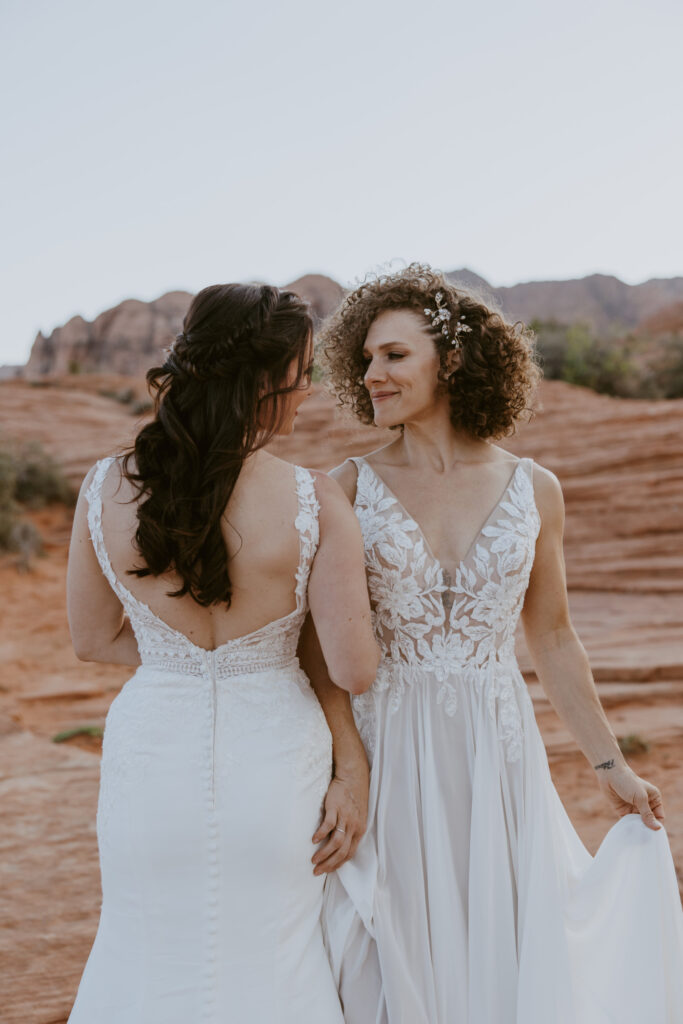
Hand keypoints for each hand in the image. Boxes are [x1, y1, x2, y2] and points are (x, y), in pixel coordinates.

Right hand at [311, 756, 368, 875]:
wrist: (353, 777)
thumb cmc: (353, 797)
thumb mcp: (357, 816)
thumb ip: (351, 830)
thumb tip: (340, 845)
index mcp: (359, 830)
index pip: (349, 854)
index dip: (338, 864)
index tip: (327, 870)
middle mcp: (354, 826)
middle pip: (342, 852)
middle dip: (329, 864)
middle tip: (317, 871)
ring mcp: (345, 817)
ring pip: (336, 842)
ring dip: (324, 854)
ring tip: (313, 860)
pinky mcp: (336, 808)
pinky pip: (328, 825)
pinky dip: (321, 835)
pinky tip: (313, 840)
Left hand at [595, 762, 664, 830]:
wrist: (609, 775)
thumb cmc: (628, 782)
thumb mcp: (640, 798)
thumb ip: (647, 814)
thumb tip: (657, 828)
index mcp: (654, 799)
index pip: (659, 817)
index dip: (657, 825)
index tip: (653, 834)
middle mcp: (645, 804)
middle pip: (649, 821)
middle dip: (647, 829)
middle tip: (644, 838)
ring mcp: (634, 808)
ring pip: (639, 823)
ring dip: (638, 829)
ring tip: (637, 836)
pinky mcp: (624, 811)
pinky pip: (629, 823)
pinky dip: (629, 827)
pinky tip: (629, 833)